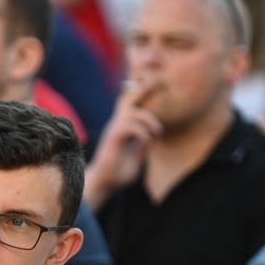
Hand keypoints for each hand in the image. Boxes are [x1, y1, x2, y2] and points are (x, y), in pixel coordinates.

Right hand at [84, 78, 161, 206]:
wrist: (103, 185)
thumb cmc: (118, 174)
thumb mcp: (137, 158)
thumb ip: (143, 147)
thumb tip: (151, 138)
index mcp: (122, 127)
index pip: (133, 104)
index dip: (144, 92)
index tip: (160, 84)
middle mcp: (117, 125)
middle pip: (129, 98)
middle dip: (145, 87)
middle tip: (161, 80)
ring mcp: (114, 130)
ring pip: (133, 112)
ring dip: (149, 120)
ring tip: (158, 132)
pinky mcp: (113, 138)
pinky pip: (130, 127)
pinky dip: (143, 133)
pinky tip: (148, 142)